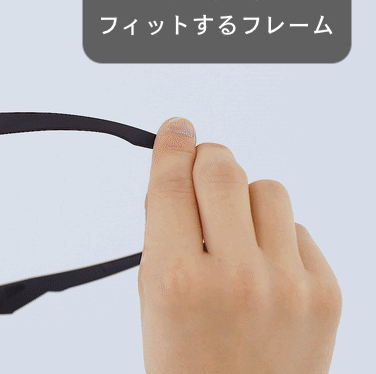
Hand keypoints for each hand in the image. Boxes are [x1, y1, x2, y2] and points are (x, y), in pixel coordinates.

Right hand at [138, 118, 341, 373]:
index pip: (172, 185)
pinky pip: (300, 230)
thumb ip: (164, 233)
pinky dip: (278, 238)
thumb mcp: (153, 300)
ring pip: (269, 190)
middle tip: (201, 167)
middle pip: (223, 170)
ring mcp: (288, 284)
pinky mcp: (327, 292)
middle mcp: (235, 277)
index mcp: (177, 280)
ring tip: (235, 237)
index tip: (175, 129)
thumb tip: (177, 171)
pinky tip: (264, 271)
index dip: (171, 146)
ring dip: (245, 201)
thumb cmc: (188, 364)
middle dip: (206, 159)